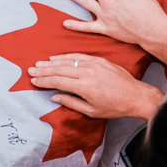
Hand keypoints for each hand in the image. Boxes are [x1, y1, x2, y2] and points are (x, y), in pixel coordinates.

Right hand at [28, 53, 165, 119]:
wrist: (136, 96)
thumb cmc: (115, 107)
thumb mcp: (91, 111)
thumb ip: (71, 103)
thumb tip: (54, 96)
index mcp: (84, 87)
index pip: (58, 81)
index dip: (44, 80)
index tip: (33, 80)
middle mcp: (87, 73)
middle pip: (59, 69)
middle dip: (44, 70)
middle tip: (31, 70)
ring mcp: (94, 64)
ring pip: (67, 61)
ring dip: (52, 62)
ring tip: (40, 63)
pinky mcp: (100, 60)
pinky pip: (79, 56)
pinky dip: (66, 56)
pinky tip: (56, 57)